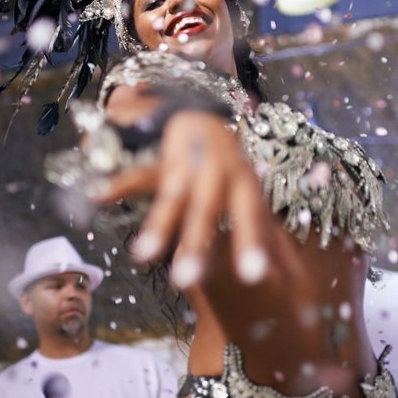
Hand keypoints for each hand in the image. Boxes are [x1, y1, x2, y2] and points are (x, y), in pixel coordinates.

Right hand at [97, 111, 280, 287]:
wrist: (201, 114)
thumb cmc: (230, 171)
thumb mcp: (252, 200)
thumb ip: (269, 238)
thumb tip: (297, 278)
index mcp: (245, 187)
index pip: (250, 219)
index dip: (252, 245)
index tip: (254, 278)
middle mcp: (218, 174)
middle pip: (207, 211)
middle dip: (195, 243)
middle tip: (186, 282)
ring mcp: (188, 165)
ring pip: (173, 197)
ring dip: (158, 225)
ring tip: (142, 257)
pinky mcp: (159, 157)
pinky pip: (139, 173)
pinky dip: (119, 185)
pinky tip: (100, 199)